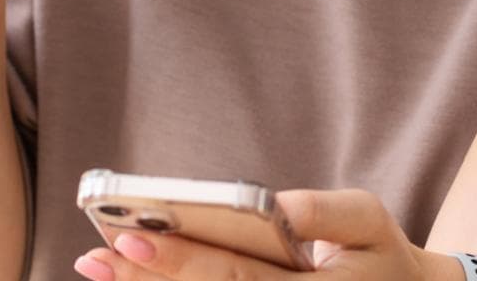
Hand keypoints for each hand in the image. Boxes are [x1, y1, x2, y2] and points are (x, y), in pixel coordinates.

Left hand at [74, 188, 461, 280]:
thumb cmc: (380, 255)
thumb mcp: (367, 220)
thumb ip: (324, 211)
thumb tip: (274, 204)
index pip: (236, 276)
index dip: (182, 258)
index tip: (134, 234)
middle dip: (147, 277)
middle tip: (96, 254)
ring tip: (97, 267)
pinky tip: (133, 279)